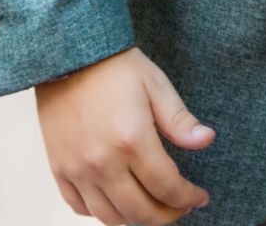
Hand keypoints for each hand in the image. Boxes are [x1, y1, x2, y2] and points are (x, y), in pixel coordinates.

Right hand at [36, 48, 215, 224]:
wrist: (67, 57)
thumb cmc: (115, 68)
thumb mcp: (156, 86)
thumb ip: (180, 120)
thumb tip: (206, 140)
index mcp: (132, 140)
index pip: (166, 187)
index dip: (188, 198)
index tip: (200, 198)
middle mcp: (102, 162)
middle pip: (140, 211)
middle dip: (167, 216)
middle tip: (182, 208)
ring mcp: (77, 169)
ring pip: (110, 217)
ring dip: (136, 219)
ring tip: (154, 207)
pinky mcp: (59, 169)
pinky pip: (79, 206)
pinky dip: (102, 212)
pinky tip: (119, 202)